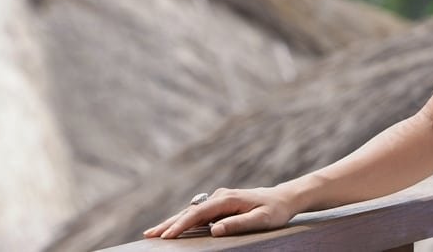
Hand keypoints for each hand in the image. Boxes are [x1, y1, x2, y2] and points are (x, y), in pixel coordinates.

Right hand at [143, 186, 297, 238]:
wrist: (284, 198)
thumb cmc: (274, 211)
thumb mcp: (261, 220)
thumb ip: (238, 224)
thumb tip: (214, 230)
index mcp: (228, 199)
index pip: (199, 214)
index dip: (181, 225)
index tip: (167, 236)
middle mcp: (220, 196)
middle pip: (190, 211)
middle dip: (169, 223)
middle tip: (149, 235)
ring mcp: (219, 199)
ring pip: (192, 211)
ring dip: (173, 221)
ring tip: (154, 233)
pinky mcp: (220, 204)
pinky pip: (198, 213)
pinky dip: (184, 220)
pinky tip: (174, 227)